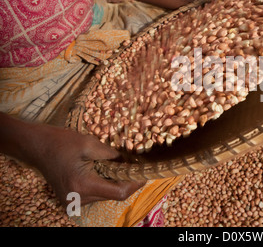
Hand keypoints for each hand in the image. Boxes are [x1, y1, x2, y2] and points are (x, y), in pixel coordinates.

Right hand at [0, 113, 145, 206]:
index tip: (145, 173)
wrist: (35, 146)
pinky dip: (103, 183)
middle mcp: (78, 199)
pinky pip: (95, 194)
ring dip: (114, 182)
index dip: (135, 184)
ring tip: (116, 165)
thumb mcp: (90, 143)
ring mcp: (72, 202)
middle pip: (113, 195)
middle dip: (126, 181)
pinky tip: (102, 170)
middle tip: (134, 165)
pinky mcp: (70, 200)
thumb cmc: (60, 142)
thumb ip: (113, 155)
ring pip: (105, 195)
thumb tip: (132, 162)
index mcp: (82, 185)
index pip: (119, 193)